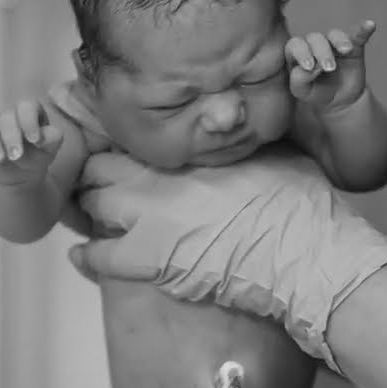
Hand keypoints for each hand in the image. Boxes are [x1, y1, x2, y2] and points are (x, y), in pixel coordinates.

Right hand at [0, 98, 64, 186]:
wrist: (21, 176)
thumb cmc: (38, 155)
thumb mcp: (49, 150)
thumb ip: (52, 139)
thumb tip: (45, 136)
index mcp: (29, 113)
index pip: (28, 107)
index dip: (30, 121)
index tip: (35, 140)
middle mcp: (9, 117)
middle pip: (7, 117)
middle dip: (11, 136)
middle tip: (17, 156)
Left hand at [67, 144, 386, 371]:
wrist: (303, 253)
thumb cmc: (298, 203)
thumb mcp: (271, 153)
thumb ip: (240, 143)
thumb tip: (238, 129)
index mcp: (187, 148)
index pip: (131, 138)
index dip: (122, 149)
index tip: (123, 157)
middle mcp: (159, 175)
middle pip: (101, 166)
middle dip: (99, 175)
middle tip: (103, 185)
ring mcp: (148, 216)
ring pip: (92, 204)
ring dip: (93, 210)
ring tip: (96, 217)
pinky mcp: (147, 258)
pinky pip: (96, 255)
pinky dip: (88, 255)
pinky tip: (83, 255)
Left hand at [284, 20, 376, 113]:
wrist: (340, 100)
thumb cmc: (316, 93)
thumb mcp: (302, 92)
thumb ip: (298, 80)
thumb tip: (305, 68)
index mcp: (298, 53)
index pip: (296, 45)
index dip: (301, 53)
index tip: (309, 66)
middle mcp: (315, 44)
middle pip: (315, 38)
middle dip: (322, 52)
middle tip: (330, 67)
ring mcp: (334, 44)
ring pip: (334, 34)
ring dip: (339, 41)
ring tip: (346, 50)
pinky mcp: (354, 47)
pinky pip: (358, 34)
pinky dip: (364, 29)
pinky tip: (370, 25)